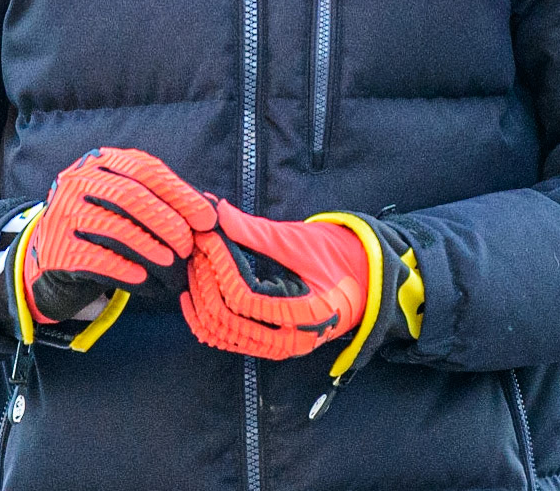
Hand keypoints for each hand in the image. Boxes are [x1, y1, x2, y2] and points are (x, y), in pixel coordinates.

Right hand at [20, 147, 215, 324]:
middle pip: (129, 196)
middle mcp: (78, 180)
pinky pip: (95, 258)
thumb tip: (211, 212)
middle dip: (166, 221)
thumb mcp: (128, 202)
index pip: (145, 170)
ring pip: (113, 227)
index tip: (206, 219)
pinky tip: (142, 278)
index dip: (180, 194)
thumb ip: (163, 199)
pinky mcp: (57, 247)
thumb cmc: (106, 225)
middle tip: (188, 245)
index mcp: (101, 161)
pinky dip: (123, 268)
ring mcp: (63, 212)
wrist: (55, 256)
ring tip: (172, 262)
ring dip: (149, 246)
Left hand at [180, 198, 367, 358]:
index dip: (218, 266)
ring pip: (221, 333)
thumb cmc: (339, 258)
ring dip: (201, 298)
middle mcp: (288, 341)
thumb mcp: (299, 242)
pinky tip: (193, 295)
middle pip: (225, 319)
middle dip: (205, 280)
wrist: (366, 280)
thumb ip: (256, 232)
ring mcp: (276, 347)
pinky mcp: (268, 344)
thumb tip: (217, 212)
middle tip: (197, 246)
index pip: (242, 298)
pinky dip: (205, 319)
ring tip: (196, 264)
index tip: (207, 237)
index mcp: (302, 316)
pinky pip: (228, 339)